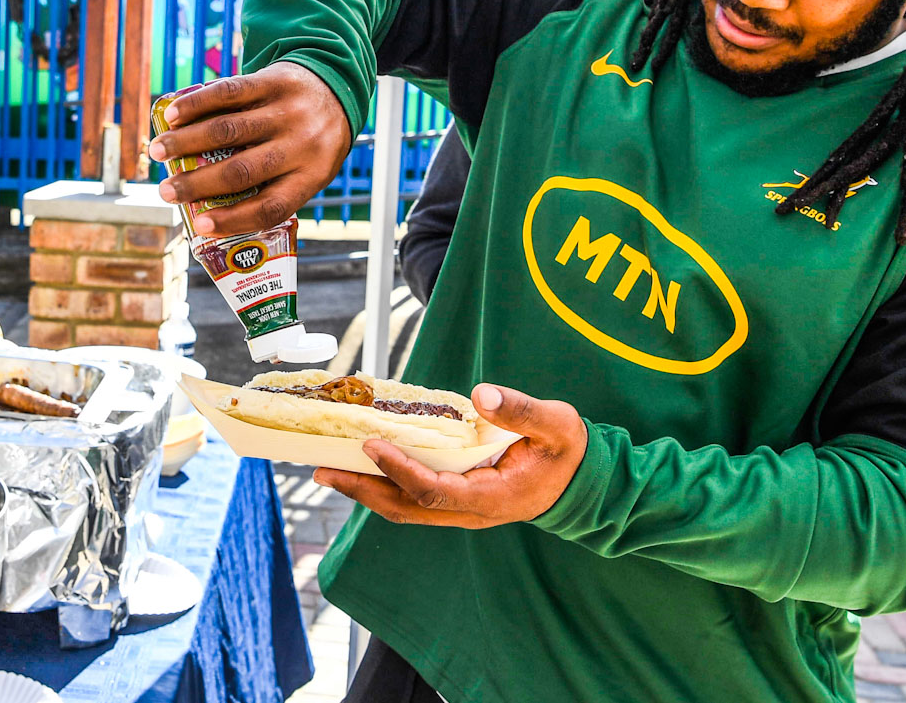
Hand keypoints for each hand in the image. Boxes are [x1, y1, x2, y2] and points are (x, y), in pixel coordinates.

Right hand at [147, 62, 352, 236]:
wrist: (338, 88)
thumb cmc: (314, 142)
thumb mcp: (312, 170)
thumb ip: (274, 187)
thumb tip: (215, 212)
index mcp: (312, 175)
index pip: (271, 206)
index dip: (234, 220)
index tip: (201, 226)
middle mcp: (301, 144)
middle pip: (242, 170)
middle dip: (197, 184)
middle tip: (166, 192)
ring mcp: (287, 111)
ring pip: (227, 130)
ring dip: (185, 142)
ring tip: (157, 151)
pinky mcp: (273, 80)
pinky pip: (229, 92)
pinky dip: (196, 104)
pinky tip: (173, 115)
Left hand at [311, 384, 587, 528]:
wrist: (583, 483)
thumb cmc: (568, 452)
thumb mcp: (558, 425)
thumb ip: (523, 411)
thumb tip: (482, 393)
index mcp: (495, 497)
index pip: (436, 492)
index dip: (401, 471)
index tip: (371, 445)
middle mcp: (473, 512)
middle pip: (408, 510)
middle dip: (364, 490)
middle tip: (322, 470)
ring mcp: (463, 511)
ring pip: (406, 510)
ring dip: (366, 491)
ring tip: (327, 471)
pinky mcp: (458, 501)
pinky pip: (414, 500)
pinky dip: (384, 485)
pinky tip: (362, 467)